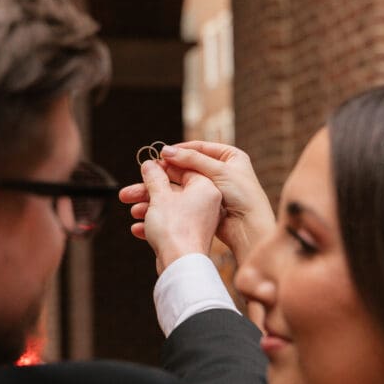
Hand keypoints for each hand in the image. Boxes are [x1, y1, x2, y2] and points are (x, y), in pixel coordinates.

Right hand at [119, 160, 222, 274]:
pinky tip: (137, 229)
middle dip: (147, 192)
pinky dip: (155, 224)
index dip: (161, 167)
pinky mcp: (191, 235)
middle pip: (172, 189)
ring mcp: (199, 220)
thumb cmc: (175, 228)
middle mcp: (206, 202)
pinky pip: (172, 224)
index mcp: (205, 187)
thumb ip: (154, 177)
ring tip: (131, 212)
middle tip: (127, 193)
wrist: (181, 265)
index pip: (182, 169)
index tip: (145, 168)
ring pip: (170, 207)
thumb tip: (150, 165)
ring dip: (148, 208)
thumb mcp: (160, 196)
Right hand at [122, 142, 274, 265]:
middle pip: (181, 175)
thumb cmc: (238, 199)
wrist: (250, 233)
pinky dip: (164, 215)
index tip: (155, 157)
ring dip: (154, 202)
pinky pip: (180, 212)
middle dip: (155, 183)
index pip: (196, 149)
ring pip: (177, 195)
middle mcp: (220, 176)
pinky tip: (143, 223)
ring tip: (133, 209)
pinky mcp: (207, 215)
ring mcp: (212, 197)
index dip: (175, 153)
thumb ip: (188, 160)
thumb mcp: (214, 172)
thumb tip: (166, 150)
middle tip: (134, 187)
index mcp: (229, 158)